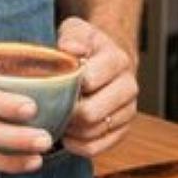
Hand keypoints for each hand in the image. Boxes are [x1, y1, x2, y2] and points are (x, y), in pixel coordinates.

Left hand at [56, 17, 137, 157]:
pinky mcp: (123, 129)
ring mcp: (128, 110)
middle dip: (67, 112)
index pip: (90, 80)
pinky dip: (78, 145)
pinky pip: (99, 147)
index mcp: (117, 60)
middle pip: (93, 112)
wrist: (108, 59)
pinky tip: (66, 135)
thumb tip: (69, 48)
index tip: (52, 83)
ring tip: (56, 118)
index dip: (67, 85)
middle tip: (49, 107)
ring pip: (95, 131)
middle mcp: (128, 87)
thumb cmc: (86, 45)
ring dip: (71, 129)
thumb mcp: (77, 30)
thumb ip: (72, 36)